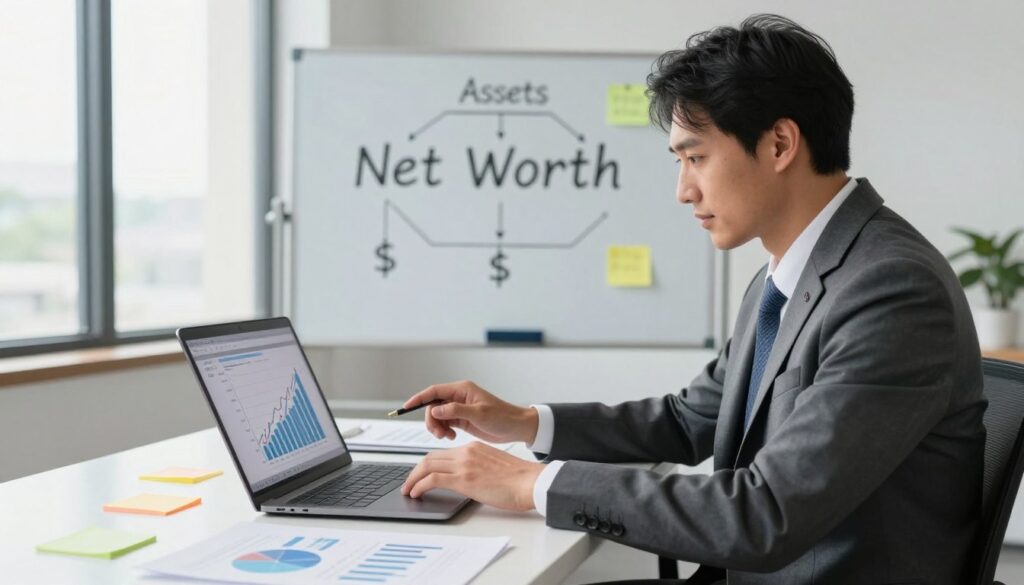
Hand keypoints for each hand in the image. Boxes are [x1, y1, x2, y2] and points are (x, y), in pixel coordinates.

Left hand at [400, 442, 544, 510]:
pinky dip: (419, 486)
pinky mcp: (463, 479)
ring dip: (413, 479)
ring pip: (427, 466)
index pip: (443, 454)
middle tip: (409, 483)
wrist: (529, 482)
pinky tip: (416, 494)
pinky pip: (432, 479)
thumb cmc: (519, 479)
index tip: (422, 474)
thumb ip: (479, 468)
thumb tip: (470, 481)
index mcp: (474, 448)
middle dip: (416, 471)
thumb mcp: (495, 466)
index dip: (428, 465)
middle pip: (430, 458)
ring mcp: (464, 464)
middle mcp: (466, 452)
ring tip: (408, 490)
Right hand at [403, 380, 538, 444]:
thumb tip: (436, 409)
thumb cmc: (503, 417)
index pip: (434, 390)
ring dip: (437, 427)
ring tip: (446, 437)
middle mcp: (459, 397)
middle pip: (433, 405)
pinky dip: (443, 431)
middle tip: (438, 433)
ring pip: (437, 415)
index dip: (419, 398)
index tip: (407, 406)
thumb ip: (456, 411)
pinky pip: (444, 423)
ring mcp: (459, 408)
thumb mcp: (479, 414)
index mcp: (462, 390)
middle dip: (431, 419)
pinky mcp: (461, 419)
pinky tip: (451, 437)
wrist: (516, 427)